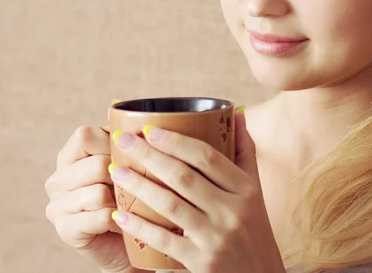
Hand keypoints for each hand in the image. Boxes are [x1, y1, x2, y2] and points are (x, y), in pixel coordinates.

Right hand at [44, 126, 138, 272]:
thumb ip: (121, 136)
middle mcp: (57, 179)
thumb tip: (120, 100)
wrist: (133, 241)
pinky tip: (123, 221)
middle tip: (135, 186)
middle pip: (95, 165)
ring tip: (130, 205)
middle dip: (123, 176)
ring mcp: (57, 206)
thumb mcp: (127, 161)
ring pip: (98, 192)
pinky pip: (99, 217)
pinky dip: (119, 220)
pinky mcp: (66, 230)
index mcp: (69, 156)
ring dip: (122, 200)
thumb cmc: (133, 195)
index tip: (130, 155)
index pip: (84, 135)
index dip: (113, 143)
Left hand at [108, 110, 285, 272]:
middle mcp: (233, 211)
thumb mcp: (256, 192)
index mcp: (246, 190)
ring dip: (138, 186)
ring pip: (169, 206)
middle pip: (183, 177)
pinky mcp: (201, 263)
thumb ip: (245, 152)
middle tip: (122, 139)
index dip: (176, 141)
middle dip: (149, 155)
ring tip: (115, 170)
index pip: (208, 157)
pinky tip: (120, 214)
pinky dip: (140, 227)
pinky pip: (164, 241)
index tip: (149, 129)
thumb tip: (236, 113)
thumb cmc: (255, 230)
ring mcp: (216, 238)